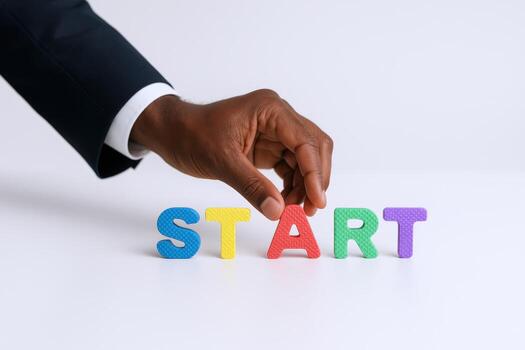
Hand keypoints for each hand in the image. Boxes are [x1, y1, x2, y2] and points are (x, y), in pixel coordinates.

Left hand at [131, 89, 332, 219]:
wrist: (171, 132)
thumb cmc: (190, 135)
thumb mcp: (221, 161)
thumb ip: (251, 186)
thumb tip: (278, 212)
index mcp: (270, 109)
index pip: (305, 141)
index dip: (314, 173)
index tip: (316, 201)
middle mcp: (278, 117)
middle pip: (313, 148)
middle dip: (314, 179)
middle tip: (309, 210)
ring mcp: (274, 132)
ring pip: (304, 159)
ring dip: (303, 186)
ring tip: (293, 211)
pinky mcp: (268, 147)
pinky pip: (290, 166)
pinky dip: (291, 185)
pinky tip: (284, 203)